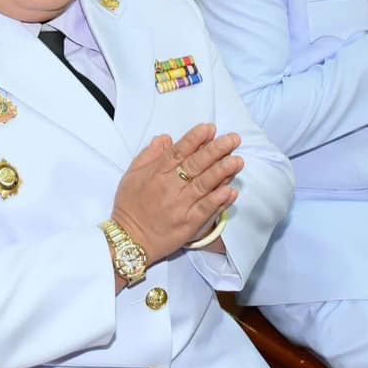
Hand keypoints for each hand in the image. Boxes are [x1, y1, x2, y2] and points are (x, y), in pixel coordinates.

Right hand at [110, 124, 241, 274]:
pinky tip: (230, 191)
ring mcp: (180, 206)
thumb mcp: (132, 175)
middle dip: (216, 150)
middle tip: (233, 139)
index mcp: (156, 173)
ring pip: (204, 185)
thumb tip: (167, 137)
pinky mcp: (188, 224)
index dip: (195, 138)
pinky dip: (218, 201)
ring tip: (237, 161)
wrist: (129, 240)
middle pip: (195, 165)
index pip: (179, 152)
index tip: (210, 128)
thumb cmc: (129, 205)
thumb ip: (150, 154)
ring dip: (222, 172)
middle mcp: (169, 187)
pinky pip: (206, 210)